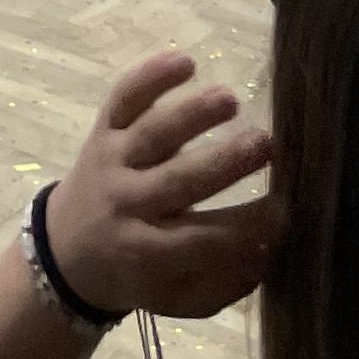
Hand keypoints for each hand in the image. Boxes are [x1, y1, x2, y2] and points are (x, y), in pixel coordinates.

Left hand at [42, 49, 273, 324]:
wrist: (69, 251)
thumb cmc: (143, 276)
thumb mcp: (182, 297)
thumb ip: (227, 282)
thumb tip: (273, 248)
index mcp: (149, 252)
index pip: (206, 239)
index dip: (248, 226)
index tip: (289, 209)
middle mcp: (128, 203)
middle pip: (178, 181)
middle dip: (223, 162)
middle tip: (266, 143)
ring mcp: (112, 161)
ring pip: (152, 134)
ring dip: (191, 114)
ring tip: (230, 99)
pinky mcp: (102, 130)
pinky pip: (122, 100)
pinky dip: (149, 77)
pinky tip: (185, 60)